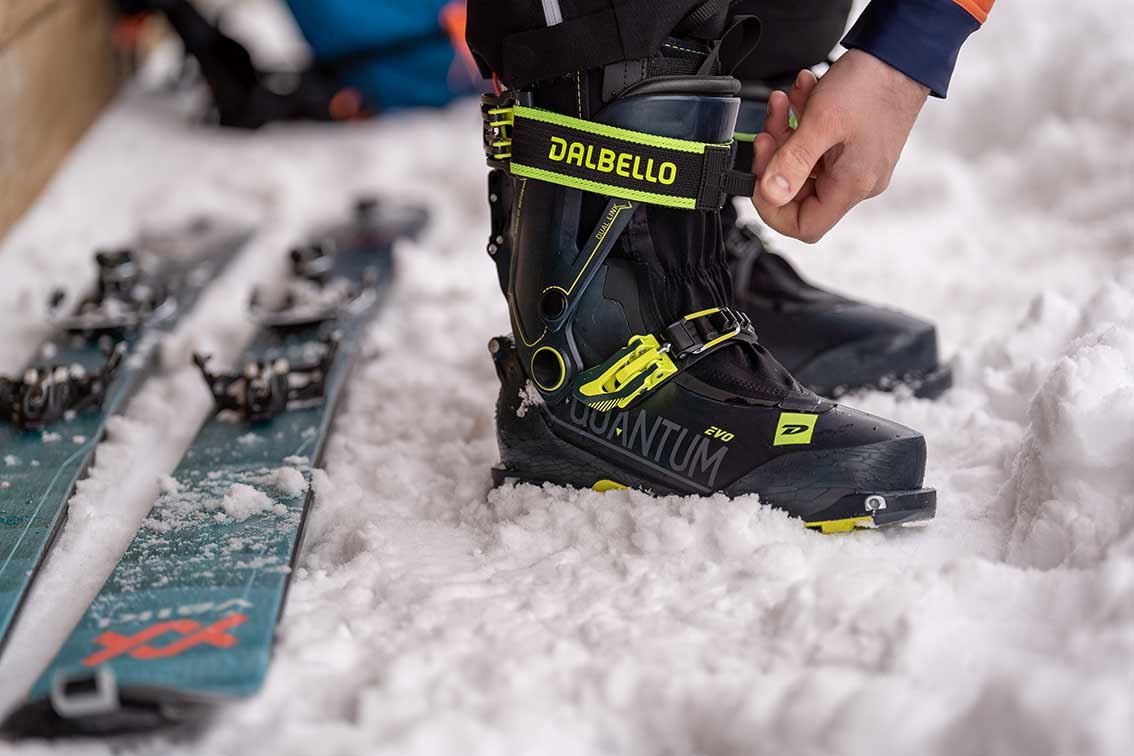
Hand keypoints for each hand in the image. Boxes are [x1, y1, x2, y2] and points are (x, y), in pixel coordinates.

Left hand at [751, 50, 929, 242]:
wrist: (902, 51)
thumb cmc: (873, 83)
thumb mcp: (821, 122)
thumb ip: (792, 162)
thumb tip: (771, 195)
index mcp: (851, 185)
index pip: (804, 226)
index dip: (773, 208)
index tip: (760, 179)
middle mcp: (856, 181)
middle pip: (798, 191)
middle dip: (775, 158)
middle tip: (767, 130)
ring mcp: (855, 163)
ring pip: (803, 162)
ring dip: (786, 133)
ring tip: (782, 103)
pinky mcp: (853, 145)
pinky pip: (817, 144)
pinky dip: (802, 121)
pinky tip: (801, 95)